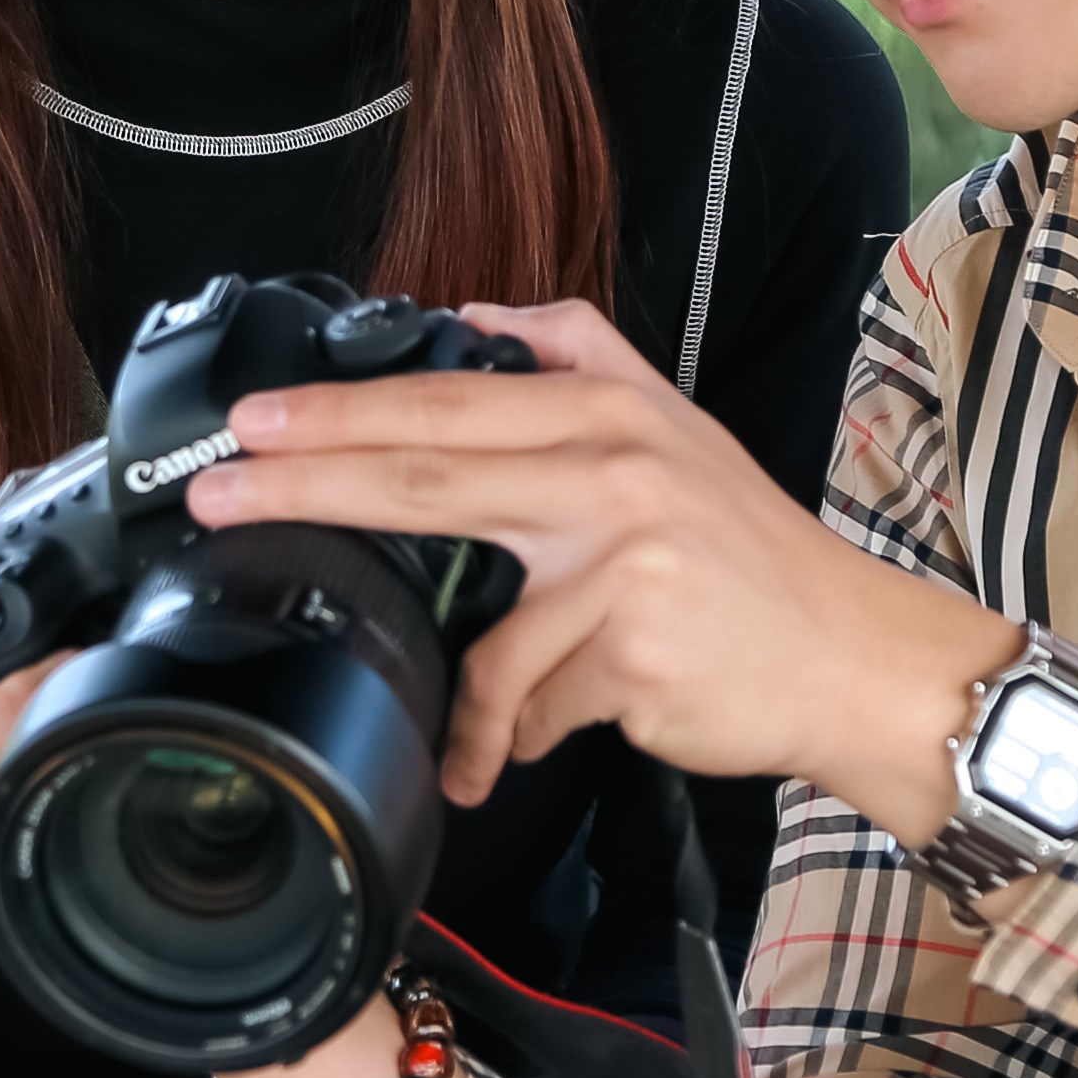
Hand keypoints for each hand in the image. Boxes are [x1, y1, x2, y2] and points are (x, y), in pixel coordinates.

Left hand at [182, 299, 1014, 841]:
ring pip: (479, 624)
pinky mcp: (630, 644)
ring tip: (463, 738)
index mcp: (611, 410)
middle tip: (220, 490)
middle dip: (308, 481)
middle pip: (428, 468)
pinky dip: (511, 739)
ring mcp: (622, 556)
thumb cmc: (755, 562)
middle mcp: (614, 467)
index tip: (251, 421)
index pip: (451, 398)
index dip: (342, 411)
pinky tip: (519, 760)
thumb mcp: (678, 430)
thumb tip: (475, 316)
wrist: (857, 657)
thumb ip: (581, 359)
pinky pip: (526, 702)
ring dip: (458, 700)